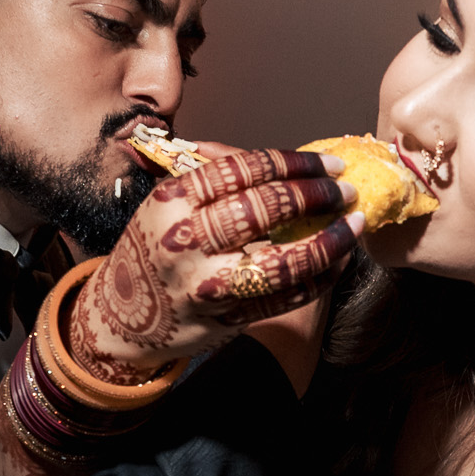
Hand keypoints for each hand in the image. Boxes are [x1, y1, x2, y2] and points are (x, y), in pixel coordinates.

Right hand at [70, 147, 361, 375]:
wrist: (121, 319)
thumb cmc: (152, 249)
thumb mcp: (167, 203)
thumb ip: (212, 173)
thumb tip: (275, 156)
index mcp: (172, 201)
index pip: (244, 170)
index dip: (294, 164)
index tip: (328, 164)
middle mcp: (186, 241)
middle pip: (264, 210)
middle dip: (316, 196)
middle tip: (346, 190)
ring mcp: (206, 284)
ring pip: (281, 261)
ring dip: (328, 242)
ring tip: (353, 225)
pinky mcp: (225, 319)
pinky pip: (283, 298)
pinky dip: (318, 279)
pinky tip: (336, 262)